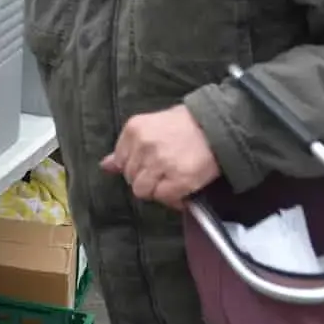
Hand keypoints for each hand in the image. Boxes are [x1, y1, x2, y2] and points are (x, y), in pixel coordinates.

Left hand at [100, 105, 220, 208]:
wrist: (218, 126)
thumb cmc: (186, 124)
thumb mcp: (151, 127)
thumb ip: (128, 147)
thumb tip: (105, 165)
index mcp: (134, 129)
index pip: (119, 161)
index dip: (135, 167)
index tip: (149, 166)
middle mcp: (143, 146)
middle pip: (130, 177)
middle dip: (145, 178)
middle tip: (164, 173)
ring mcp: (160, 163)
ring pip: (143, 191)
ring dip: (157, 190)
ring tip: (172, 181)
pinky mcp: (178, 179)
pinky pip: (164, 198)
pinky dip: (173, 198)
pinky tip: (182, 189)